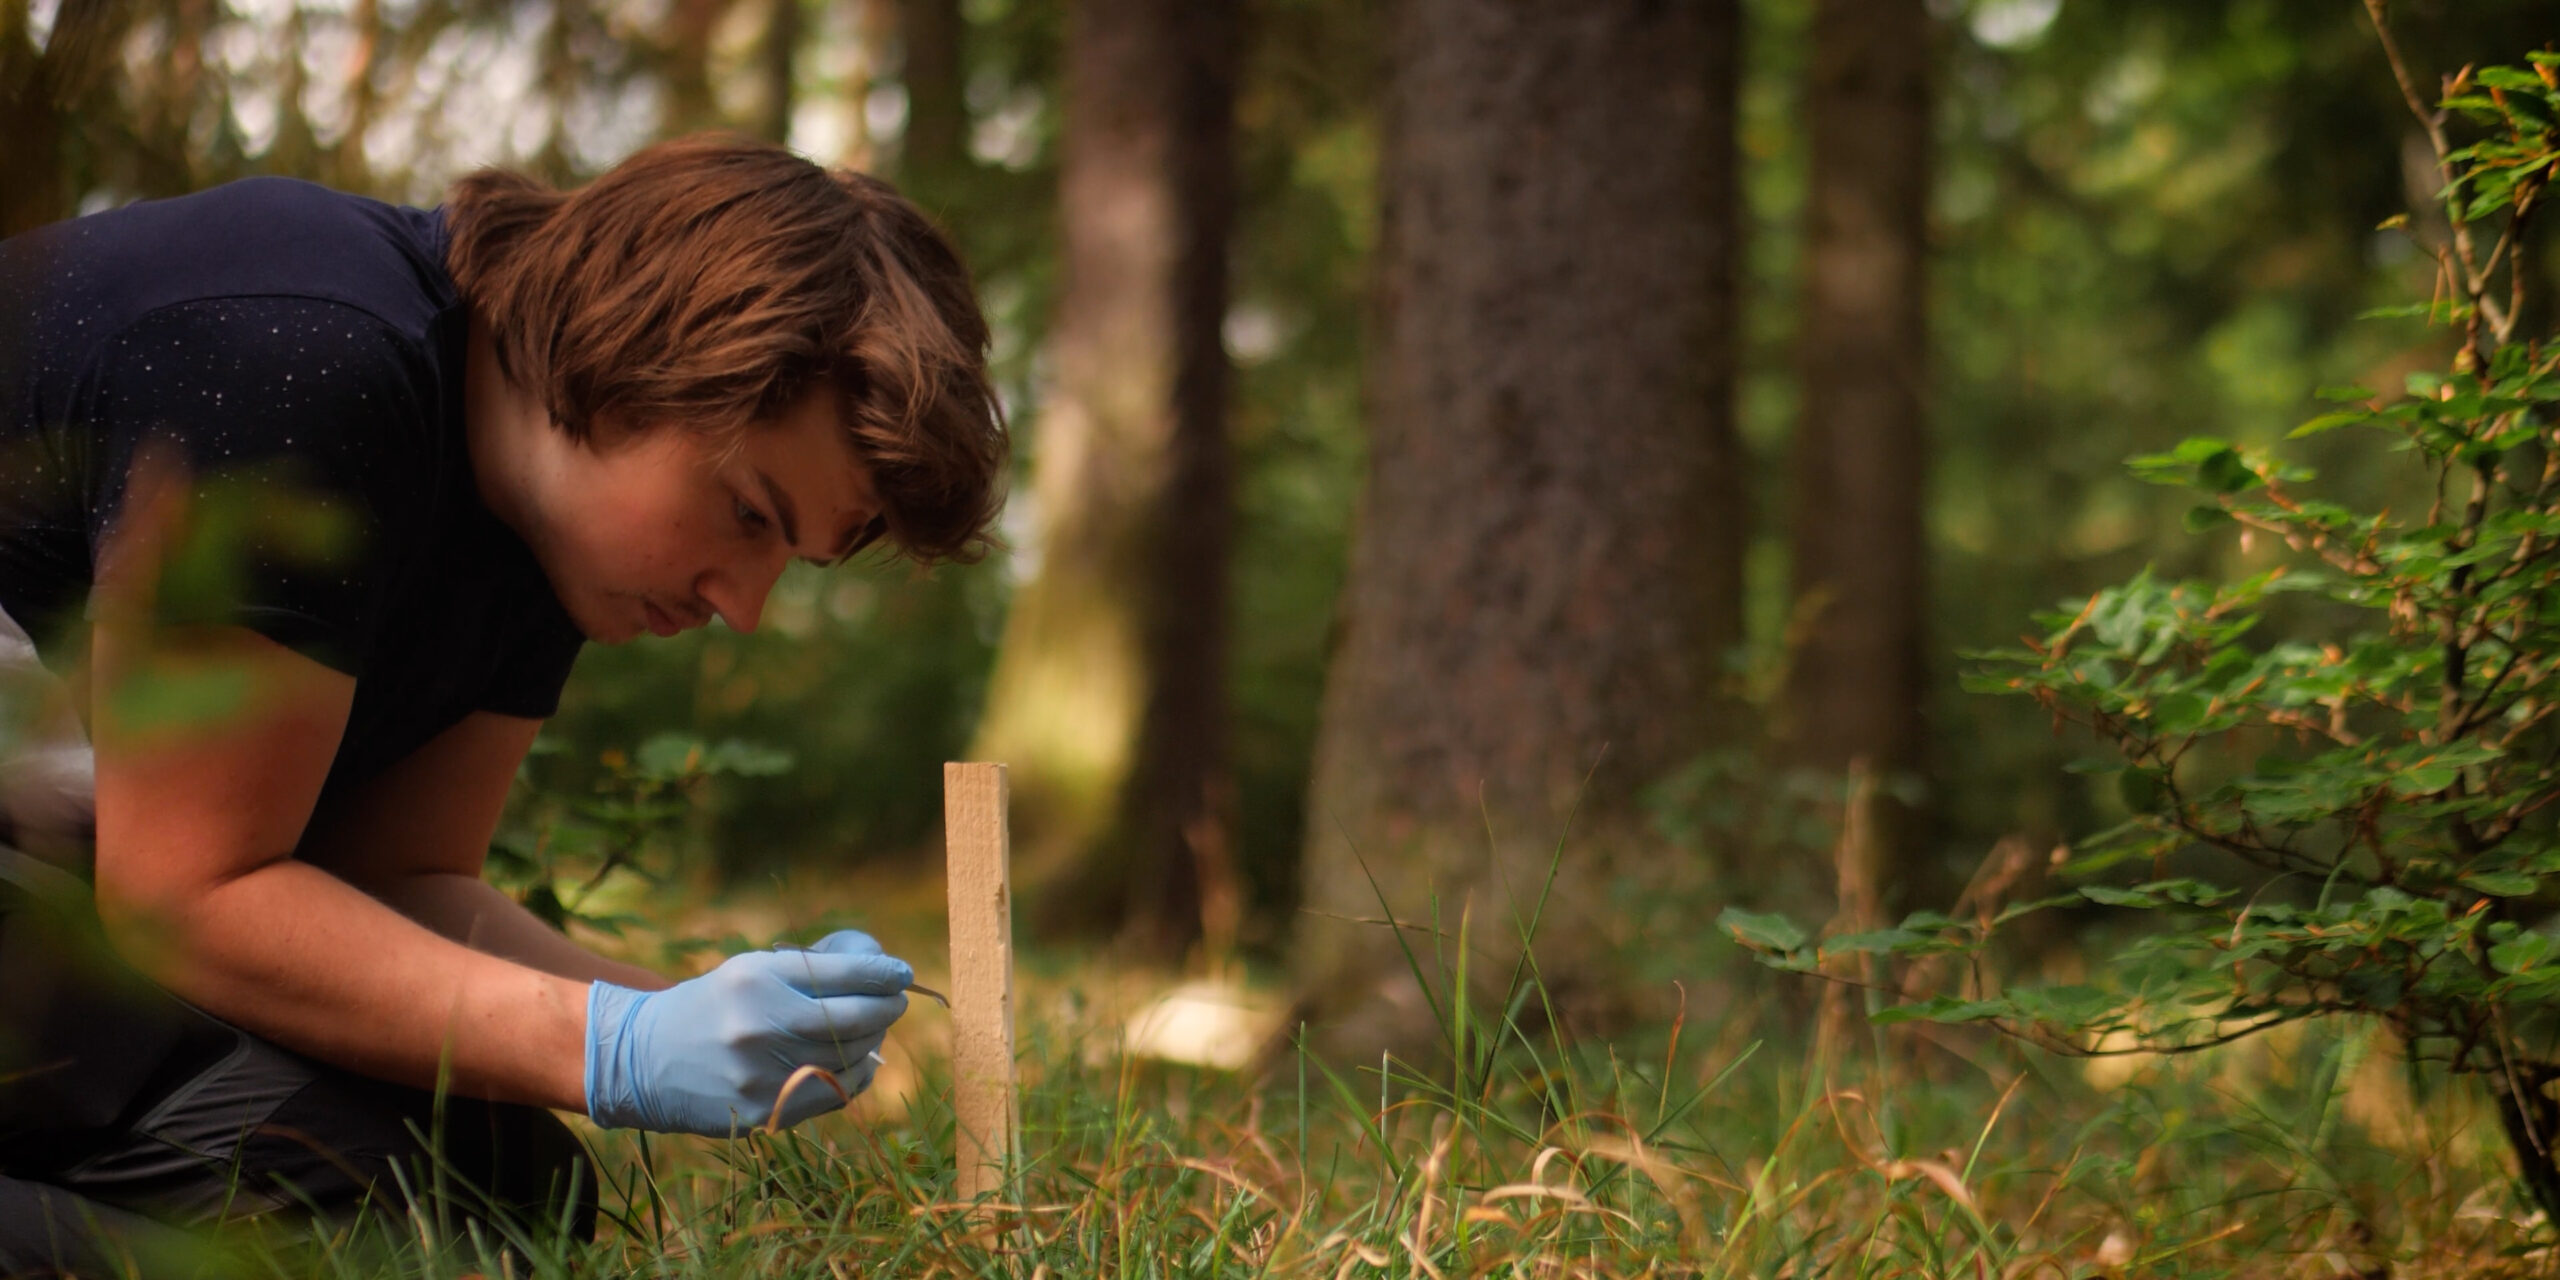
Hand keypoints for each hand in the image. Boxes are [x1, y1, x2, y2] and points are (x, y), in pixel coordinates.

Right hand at [584, 929, 911, 1133]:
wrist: (647, 1061)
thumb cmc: (713, 1005)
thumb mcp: (750, 970)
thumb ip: (809, 971)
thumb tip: (877, 975)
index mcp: (757, 980)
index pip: (843, 974)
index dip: (882, 972)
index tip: (901, 972)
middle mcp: (761, 1027)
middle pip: (855, 1018)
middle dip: (887, 1006)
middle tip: (896, 999)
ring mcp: (764, 1074)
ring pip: (850, 1058)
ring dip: (873, 1040)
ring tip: (873, 1027)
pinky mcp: (766, 1111)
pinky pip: (835, 1093)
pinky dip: (855, 1075)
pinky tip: (856, 1061)